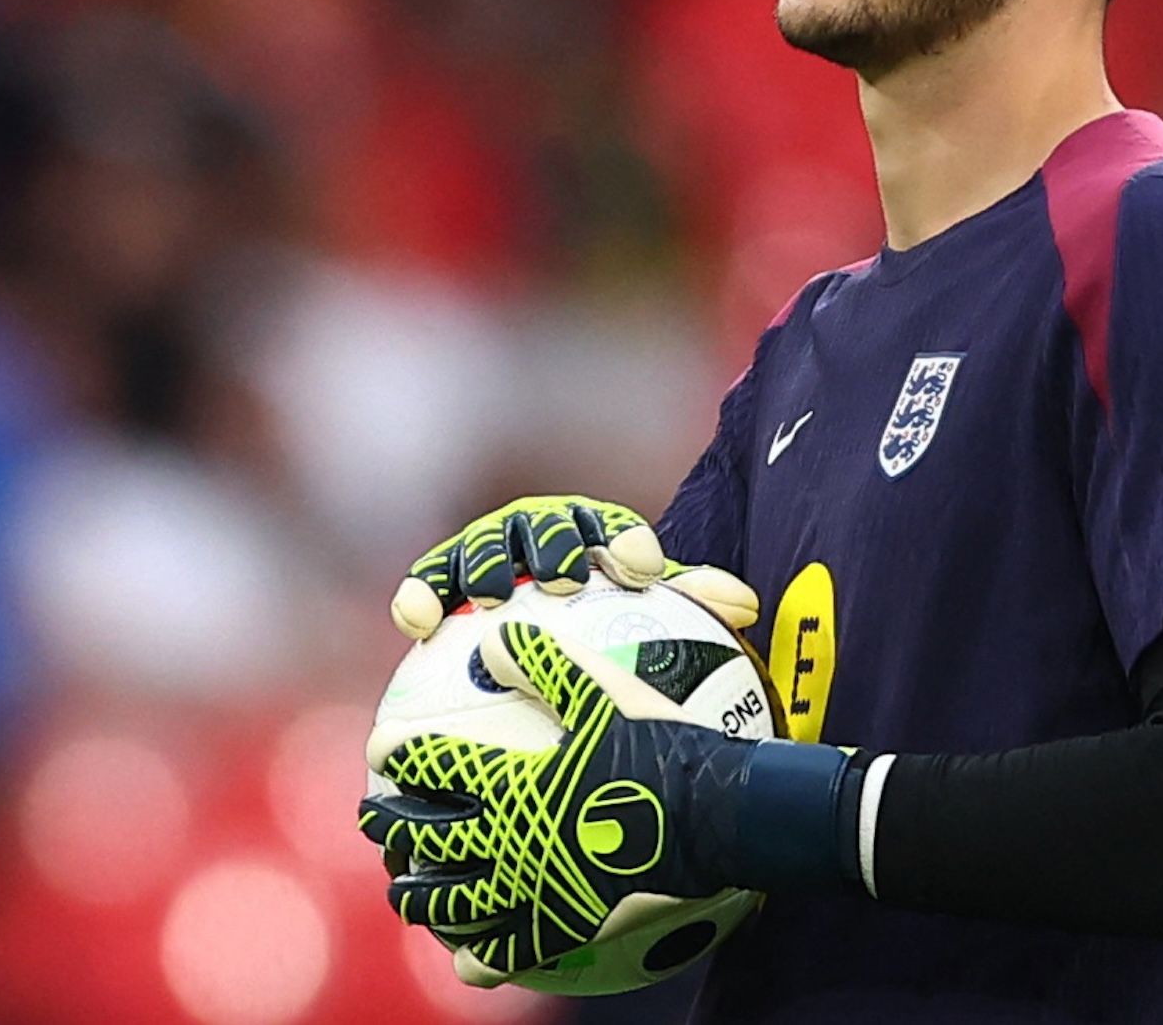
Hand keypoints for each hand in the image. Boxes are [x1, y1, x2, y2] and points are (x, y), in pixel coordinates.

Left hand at [359, 618, 779, 981]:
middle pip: (427, 836)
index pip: (437, 764)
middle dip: (390, 825)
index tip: (379, 750)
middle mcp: (510, 838)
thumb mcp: (604, 691)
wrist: (715, 816)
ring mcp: (533, 887)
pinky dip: (481, 958)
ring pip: (455, 902)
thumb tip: (489, 637)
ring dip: (420, 897)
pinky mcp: (564, 924)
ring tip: (405, 894)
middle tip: (371, 818)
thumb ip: (544, 662)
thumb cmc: (662, 746)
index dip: (401, 754)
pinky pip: (512, 951)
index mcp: (514, 780)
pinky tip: (467, 964)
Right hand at [389, 496, 758, 639]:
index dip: (625, 543)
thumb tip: (746, 605)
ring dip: (486, 564)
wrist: (533, 633)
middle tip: (562, 580)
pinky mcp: (437, 579)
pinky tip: (416, 623)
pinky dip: (419, 595)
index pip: (614, 531)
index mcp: (596, 534)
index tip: (637, 568)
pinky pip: (425, 584)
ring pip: (483, 548)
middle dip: (553, 547)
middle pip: (545, 529)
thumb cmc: (601, 624)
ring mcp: (486, 551)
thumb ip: (691, 602)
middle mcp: (539, 532)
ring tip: (493, 594)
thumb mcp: (644, 613)